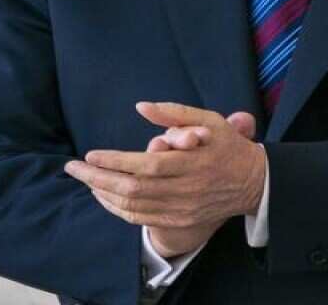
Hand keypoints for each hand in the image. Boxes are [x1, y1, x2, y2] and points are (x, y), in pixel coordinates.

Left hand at [63, 103, 265, 248]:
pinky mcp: (179, 221)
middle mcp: (185, 190)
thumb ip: (174, 113)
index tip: (91, 154)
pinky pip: (141, 219)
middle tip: (73, 167)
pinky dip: (117, 209)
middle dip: (98, 178)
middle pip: (133, 189)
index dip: (115, 161)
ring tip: (85, 178)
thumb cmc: (228, 146)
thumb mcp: (208, 120)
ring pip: (133, 207)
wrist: (254, 183)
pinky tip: (103, 196)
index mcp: (192, 163)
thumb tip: (141, 106)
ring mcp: (181, 209)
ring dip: (103, 194)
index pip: (146, 165)